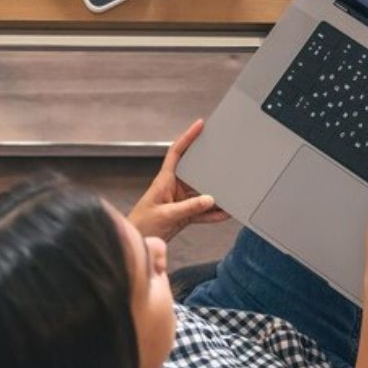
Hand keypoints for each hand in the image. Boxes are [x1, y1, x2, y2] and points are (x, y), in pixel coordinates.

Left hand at [128, 119, 230, 241]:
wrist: (138, 242)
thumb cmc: (142, 225)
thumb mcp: (166, 214)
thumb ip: (189, 208)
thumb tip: (210, 199)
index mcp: (164, 180)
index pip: (177, 152)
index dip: (188, 137)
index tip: (199, 125)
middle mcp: (174, 187)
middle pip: (195, 170)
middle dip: (209, 164)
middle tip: (223, 156)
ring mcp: (180, 201)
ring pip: (202, 192)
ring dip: (215, 194)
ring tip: (230, 191)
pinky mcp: (185, 214)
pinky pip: (203, 211)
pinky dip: (213, 213)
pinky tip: (225, 213)